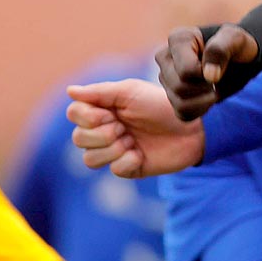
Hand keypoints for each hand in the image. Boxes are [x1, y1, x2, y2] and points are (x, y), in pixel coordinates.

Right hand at [68, 78, 205, 177]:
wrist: (192, 126)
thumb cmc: (161, 104)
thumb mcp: (131, 92)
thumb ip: (99, 92)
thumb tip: (69, 90)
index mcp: (104, 109)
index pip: (74, 114)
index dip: (87, 117)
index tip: (109, 113)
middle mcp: (105, 130)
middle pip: (78, 139)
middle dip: (102, 134)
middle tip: (124, 127)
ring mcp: (116, 150)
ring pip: (90, 159)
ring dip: (112, 149)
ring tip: (132, 140)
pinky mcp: (129, 167)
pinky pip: (113, 170)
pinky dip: (127, 161)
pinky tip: (140, 154)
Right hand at [158, 24, 258, 121]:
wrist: (241, 59)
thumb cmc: (236, 46)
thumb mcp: (236, 39)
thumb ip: (221, 49)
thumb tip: (209, 76)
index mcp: (178, 39)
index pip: (185, 70)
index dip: (206, 75)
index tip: (220, 65)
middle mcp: (165, 57)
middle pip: (180, 87)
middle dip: (206, 87)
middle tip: (219, 77)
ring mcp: (166, 78)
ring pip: (180, 103)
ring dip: (205, 100)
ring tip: (215, 87)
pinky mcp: (172, 95)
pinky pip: (183, 114)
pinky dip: (201, 109)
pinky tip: (209, 97)